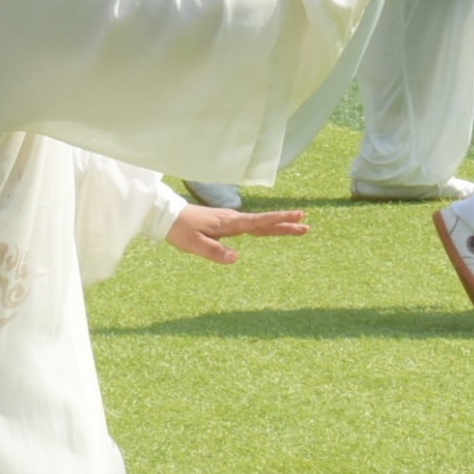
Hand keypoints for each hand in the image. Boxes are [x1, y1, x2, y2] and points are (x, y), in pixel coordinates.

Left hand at [167, 203, 310, 261]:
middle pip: (264, 223)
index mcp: (229, 223)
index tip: (297, 217)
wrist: (167, 216)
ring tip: (297, 227)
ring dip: (278, 225)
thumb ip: (215, 251)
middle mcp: (233, 219)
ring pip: (259, 224)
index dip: (279, 220)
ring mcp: (231, 220)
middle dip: (285, 224)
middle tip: (306, 226)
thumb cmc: (180, 230)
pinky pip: (251, 225)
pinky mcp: (226, 223)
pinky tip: (270, 229)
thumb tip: (236, 258)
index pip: (259, 222)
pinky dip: (265, 226)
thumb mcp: (194, 245)